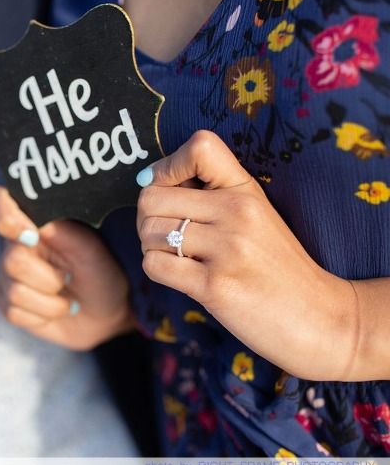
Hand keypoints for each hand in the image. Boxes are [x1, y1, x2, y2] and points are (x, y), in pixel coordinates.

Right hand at [0, 186, 137, 350]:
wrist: (106, 316)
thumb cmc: (100, 275)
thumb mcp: (90, 250)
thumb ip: (61, 231)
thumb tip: (34, 220)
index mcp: (33, 222)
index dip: (3, 215)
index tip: (31, 236)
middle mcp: (15, 245)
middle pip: (12, 260)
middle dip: (49, 278)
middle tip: (70, 278)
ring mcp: (7, 275)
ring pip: (15, 291)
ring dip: (52, 303)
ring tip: (69, 300)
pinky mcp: (7, 304)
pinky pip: (14, 312)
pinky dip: (44, 316)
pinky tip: (56, 310)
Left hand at [137, 130, 355, 379]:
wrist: (318, 317)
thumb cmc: (276, 265)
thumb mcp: (255, 214)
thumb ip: (211, 193)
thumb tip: (147, 180)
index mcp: (246, 190)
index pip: (199, 147)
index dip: (168, 166)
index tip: (169, 189)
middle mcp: (237, 213)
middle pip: (152, 197)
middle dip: (147, 217)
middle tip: (164, 233)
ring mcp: (227, 249)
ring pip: (149, 231)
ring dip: (151, 246)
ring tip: (176, 256)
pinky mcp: (214, 286)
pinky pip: (154, 265)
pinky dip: (157, 270)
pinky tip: (180, 275)